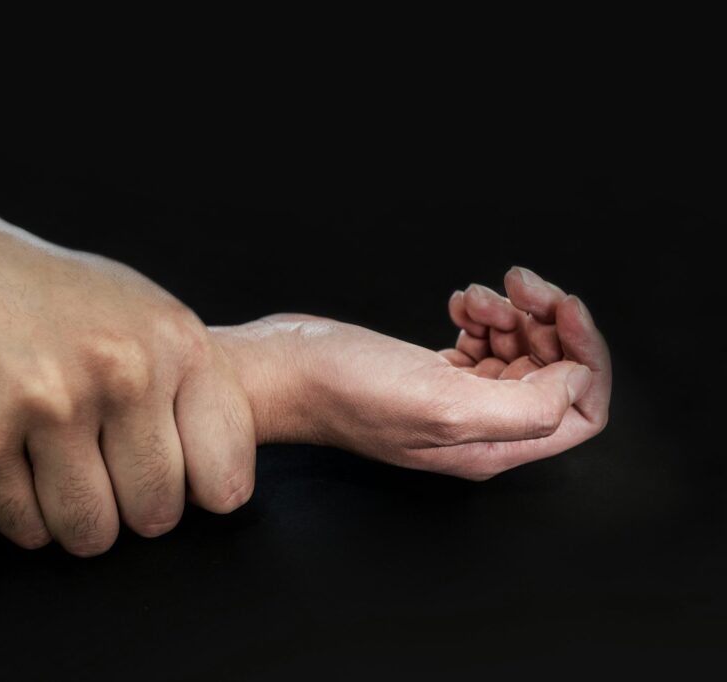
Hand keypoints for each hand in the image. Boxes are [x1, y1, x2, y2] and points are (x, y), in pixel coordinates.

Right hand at [0, 200, 254, 554]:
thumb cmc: (49, 302)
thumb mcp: (139, 313)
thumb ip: (197, 388)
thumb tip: (228, 492)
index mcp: (173, 340)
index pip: (225, 480)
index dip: (194, 488)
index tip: (168, 469)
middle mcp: (118, 368)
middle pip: (155, 515)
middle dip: (127, 505)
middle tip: (94, 461)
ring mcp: (45, 403)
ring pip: (90, 533)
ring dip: (72, 516)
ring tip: (50, 459)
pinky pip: (27, 529)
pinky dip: (18, 509)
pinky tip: (3, 453)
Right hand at [211, 266, 610, 479]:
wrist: (283, 368)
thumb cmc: (345, 390)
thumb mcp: (442, 403)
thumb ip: (524, 407)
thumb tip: (574, 383)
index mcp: (491, 446)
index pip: (581, 412)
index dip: (584, 357)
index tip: (562, 309)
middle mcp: (479, 428)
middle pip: (554, 374)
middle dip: (548, 323)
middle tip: (520, 286)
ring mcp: (455, 400)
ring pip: (520, 352)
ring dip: (511, 313)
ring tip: (476, 299)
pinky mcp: (432, 373)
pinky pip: (484, 342)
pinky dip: (482, 314)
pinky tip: (457, 305)